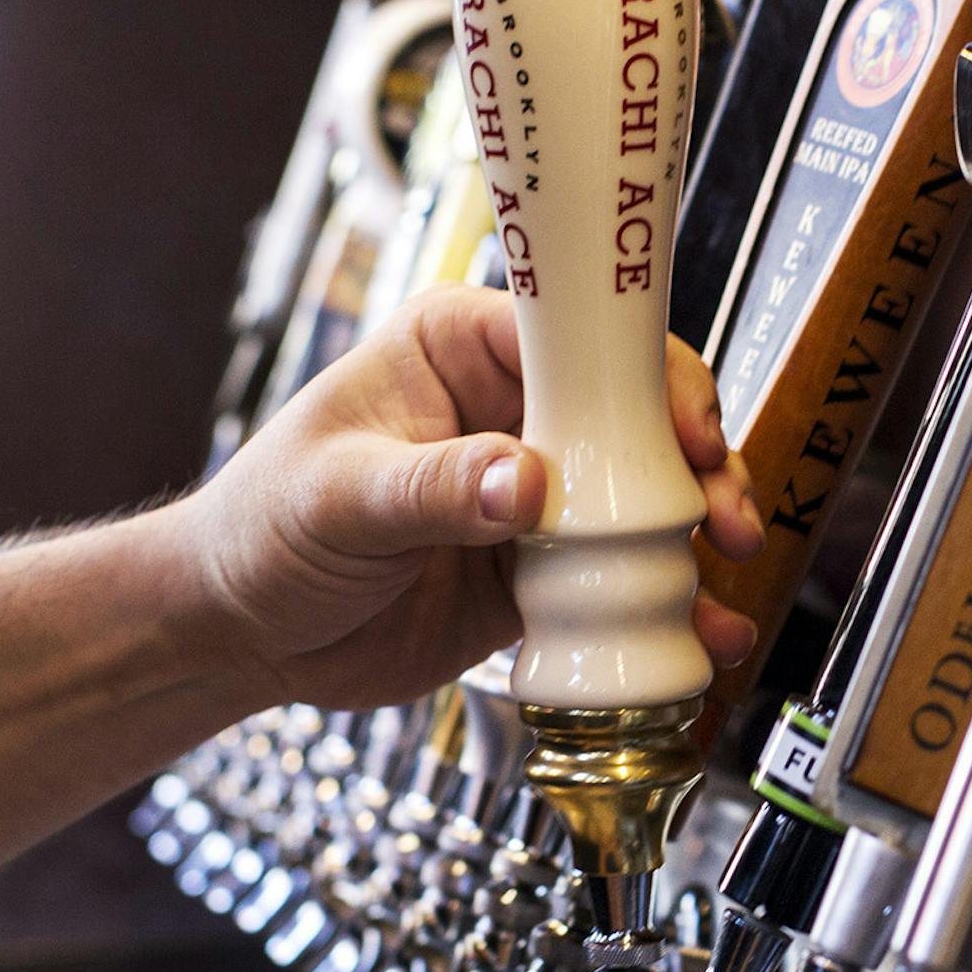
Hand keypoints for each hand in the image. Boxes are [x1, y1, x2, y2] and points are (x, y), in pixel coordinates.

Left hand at [185, 286, 763, 708]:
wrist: (241, 633)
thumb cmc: (262, 530)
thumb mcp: (339, 498)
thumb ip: (433, 489)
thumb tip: (527, 483)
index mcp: (458, 349)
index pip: (574, 336)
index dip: (644, 376)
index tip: (685, 431)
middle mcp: (508, 410)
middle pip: (632, 416)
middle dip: (694, 461)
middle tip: (724, 513)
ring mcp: (531, 494)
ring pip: (640, 499)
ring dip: (696, 534)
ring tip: (730, 573)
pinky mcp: (537, 571)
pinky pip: (617, 581)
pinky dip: (664, 606)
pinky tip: (701, 635)